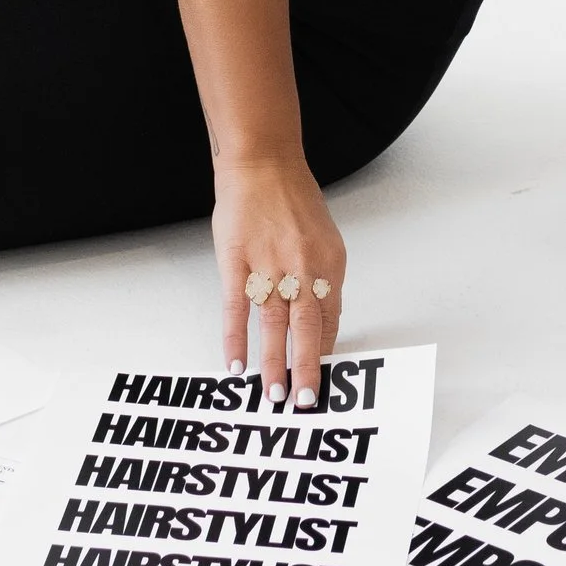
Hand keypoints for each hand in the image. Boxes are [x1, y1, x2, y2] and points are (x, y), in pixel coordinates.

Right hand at [213, 154, 347, 405]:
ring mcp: (269, 265)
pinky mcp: (237, 262)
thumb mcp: (322, 237)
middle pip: (307, 328)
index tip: (322, 379)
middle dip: (306, 369)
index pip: (330, 318)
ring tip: (273, 395)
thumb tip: (317, 319)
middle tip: (304, 402)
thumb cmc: (291, 198)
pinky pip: (237, 308)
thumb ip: (321, 277)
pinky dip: (236, 338)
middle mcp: (303, 267)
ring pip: (273, 325)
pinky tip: (235, 364)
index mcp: (329, 263)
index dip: (324, 351)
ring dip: (273, 363)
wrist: (262, 163)